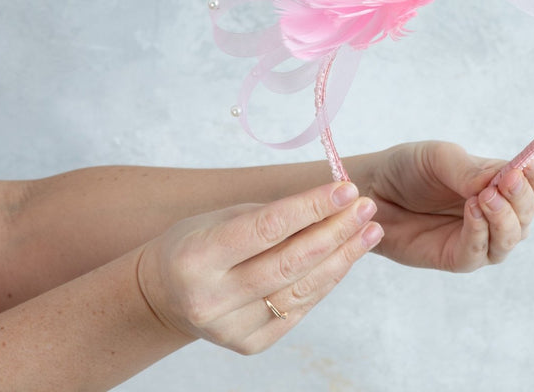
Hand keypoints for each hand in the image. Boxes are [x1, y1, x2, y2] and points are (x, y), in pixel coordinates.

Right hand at [136, 182, 381, 354]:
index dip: (311, 207)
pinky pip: (299, 308)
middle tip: (366, 208)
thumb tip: (331, 202)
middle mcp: (210, 298)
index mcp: (196, 257)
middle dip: (335, 232)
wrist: (165, 296)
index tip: (346, 189)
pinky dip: (326, 281)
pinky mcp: (250, 344)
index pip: (266, 228)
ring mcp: (230, 328)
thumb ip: (272, 215)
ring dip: (342, 258)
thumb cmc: (196, 244)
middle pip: (289, 263)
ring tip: (369, 231)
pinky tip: (345, 257)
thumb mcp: (220, 218)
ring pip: (300, 289)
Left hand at [355, 141, 533, 271]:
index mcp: (496, 183)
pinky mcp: (456, 258)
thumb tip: (502, 178)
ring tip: (485, 197)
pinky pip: (479, 253)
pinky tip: (472, 212)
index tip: (531, 163)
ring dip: (504, 218)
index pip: (531, 182)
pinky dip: (480, 233)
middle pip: (526, 212)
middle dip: (521, 198)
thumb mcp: (439, 158)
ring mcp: (477, 238)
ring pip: (510, 238)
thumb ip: (470, 169)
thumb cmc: (406, 169)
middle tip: (506, 181)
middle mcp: (494, 213)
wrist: (370, 191)